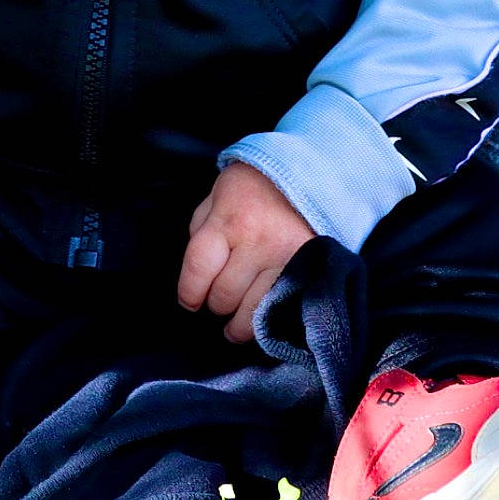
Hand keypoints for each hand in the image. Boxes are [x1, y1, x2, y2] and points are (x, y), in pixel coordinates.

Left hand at [177, 162, 313, 343]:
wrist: (309, 172)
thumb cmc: (256, 185)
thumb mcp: (217, 196)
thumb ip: (201, 230)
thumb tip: (196, 273)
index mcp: (229, 219)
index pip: (198, 269)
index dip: (189, 293)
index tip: (189, 301)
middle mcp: (257, 241)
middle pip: (224, 296)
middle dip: (215, 303)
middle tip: (218, 301)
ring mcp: (286, 258)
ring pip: (253, 311)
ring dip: (239, 322)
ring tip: (234, 327)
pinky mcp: (309, 269)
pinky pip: (282, 308)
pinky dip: (268, 319)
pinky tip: (262, 319)